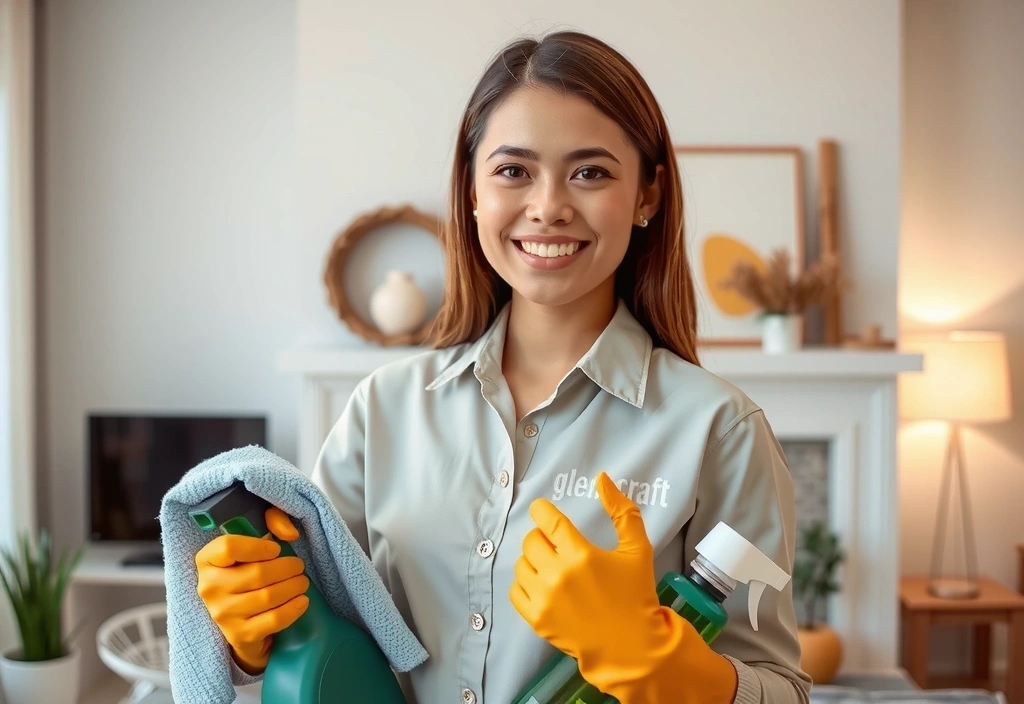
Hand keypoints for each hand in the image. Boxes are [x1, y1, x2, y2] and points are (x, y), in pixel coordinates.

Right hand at [195, 507, 308, 673]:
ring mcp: (222, 614)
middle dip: (287, 568)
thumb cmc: (250, 571)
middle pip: (256, 574)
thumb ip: (273, 521)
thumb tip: (290, 534)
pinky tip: (302, 601)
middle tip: (299, 567)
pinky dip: (293, 609)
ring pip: (267, 597)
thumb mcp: (256, 541)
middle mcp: (208, 588)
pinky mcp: (238, 635)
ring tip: (302, 582)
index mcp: (207, 560)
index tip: (276, 549)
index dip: (257, 546)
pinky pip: (272, 620)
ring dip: (293, 587)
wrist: (243, 618)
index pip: (228, 547)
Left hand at [509, 472, 736, 703]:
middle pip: (531, 541)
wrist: (631, 646)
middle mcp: (558, 574)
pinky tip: (541, 585)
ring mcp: (544, 598)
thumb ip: (622, 511)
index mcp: (581, 554)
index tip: (543, 510)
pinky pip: (515, 590)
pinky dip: (525, 584)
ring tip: (550, 566)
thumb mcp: (637, 550)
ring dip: (533, 560)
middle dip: (542, 537)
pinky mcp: (536, 618)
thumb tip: (602, 478)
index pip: (548, 520)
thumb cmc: (635, 595)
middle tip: (555, 544)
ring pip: (521, 564)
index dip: (541, 510)